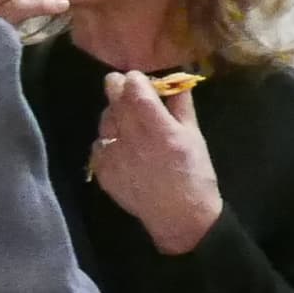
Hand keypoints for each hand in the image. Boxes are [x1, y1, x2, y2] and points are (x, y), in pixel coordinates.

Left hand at [90, 73, 223, 254]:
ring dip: (112, 113)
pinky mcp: (104, 172)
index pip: (136, 92)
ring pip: (105, 122)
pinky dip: (107, 139)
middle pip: (115, 102)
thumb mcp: (194, 136)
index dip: (133, 79)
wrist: (179, 216)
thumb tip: (176, 80)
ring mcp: (114, 157)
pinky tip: (119, 142)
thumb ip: (181, 106)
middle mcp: (133, 140)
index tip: (135, 76)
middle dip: (116, 87)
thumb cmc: (194, 174)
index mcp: (159, 130)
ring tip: (124, 115)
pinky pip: (99, 145)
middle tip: (119, 82)